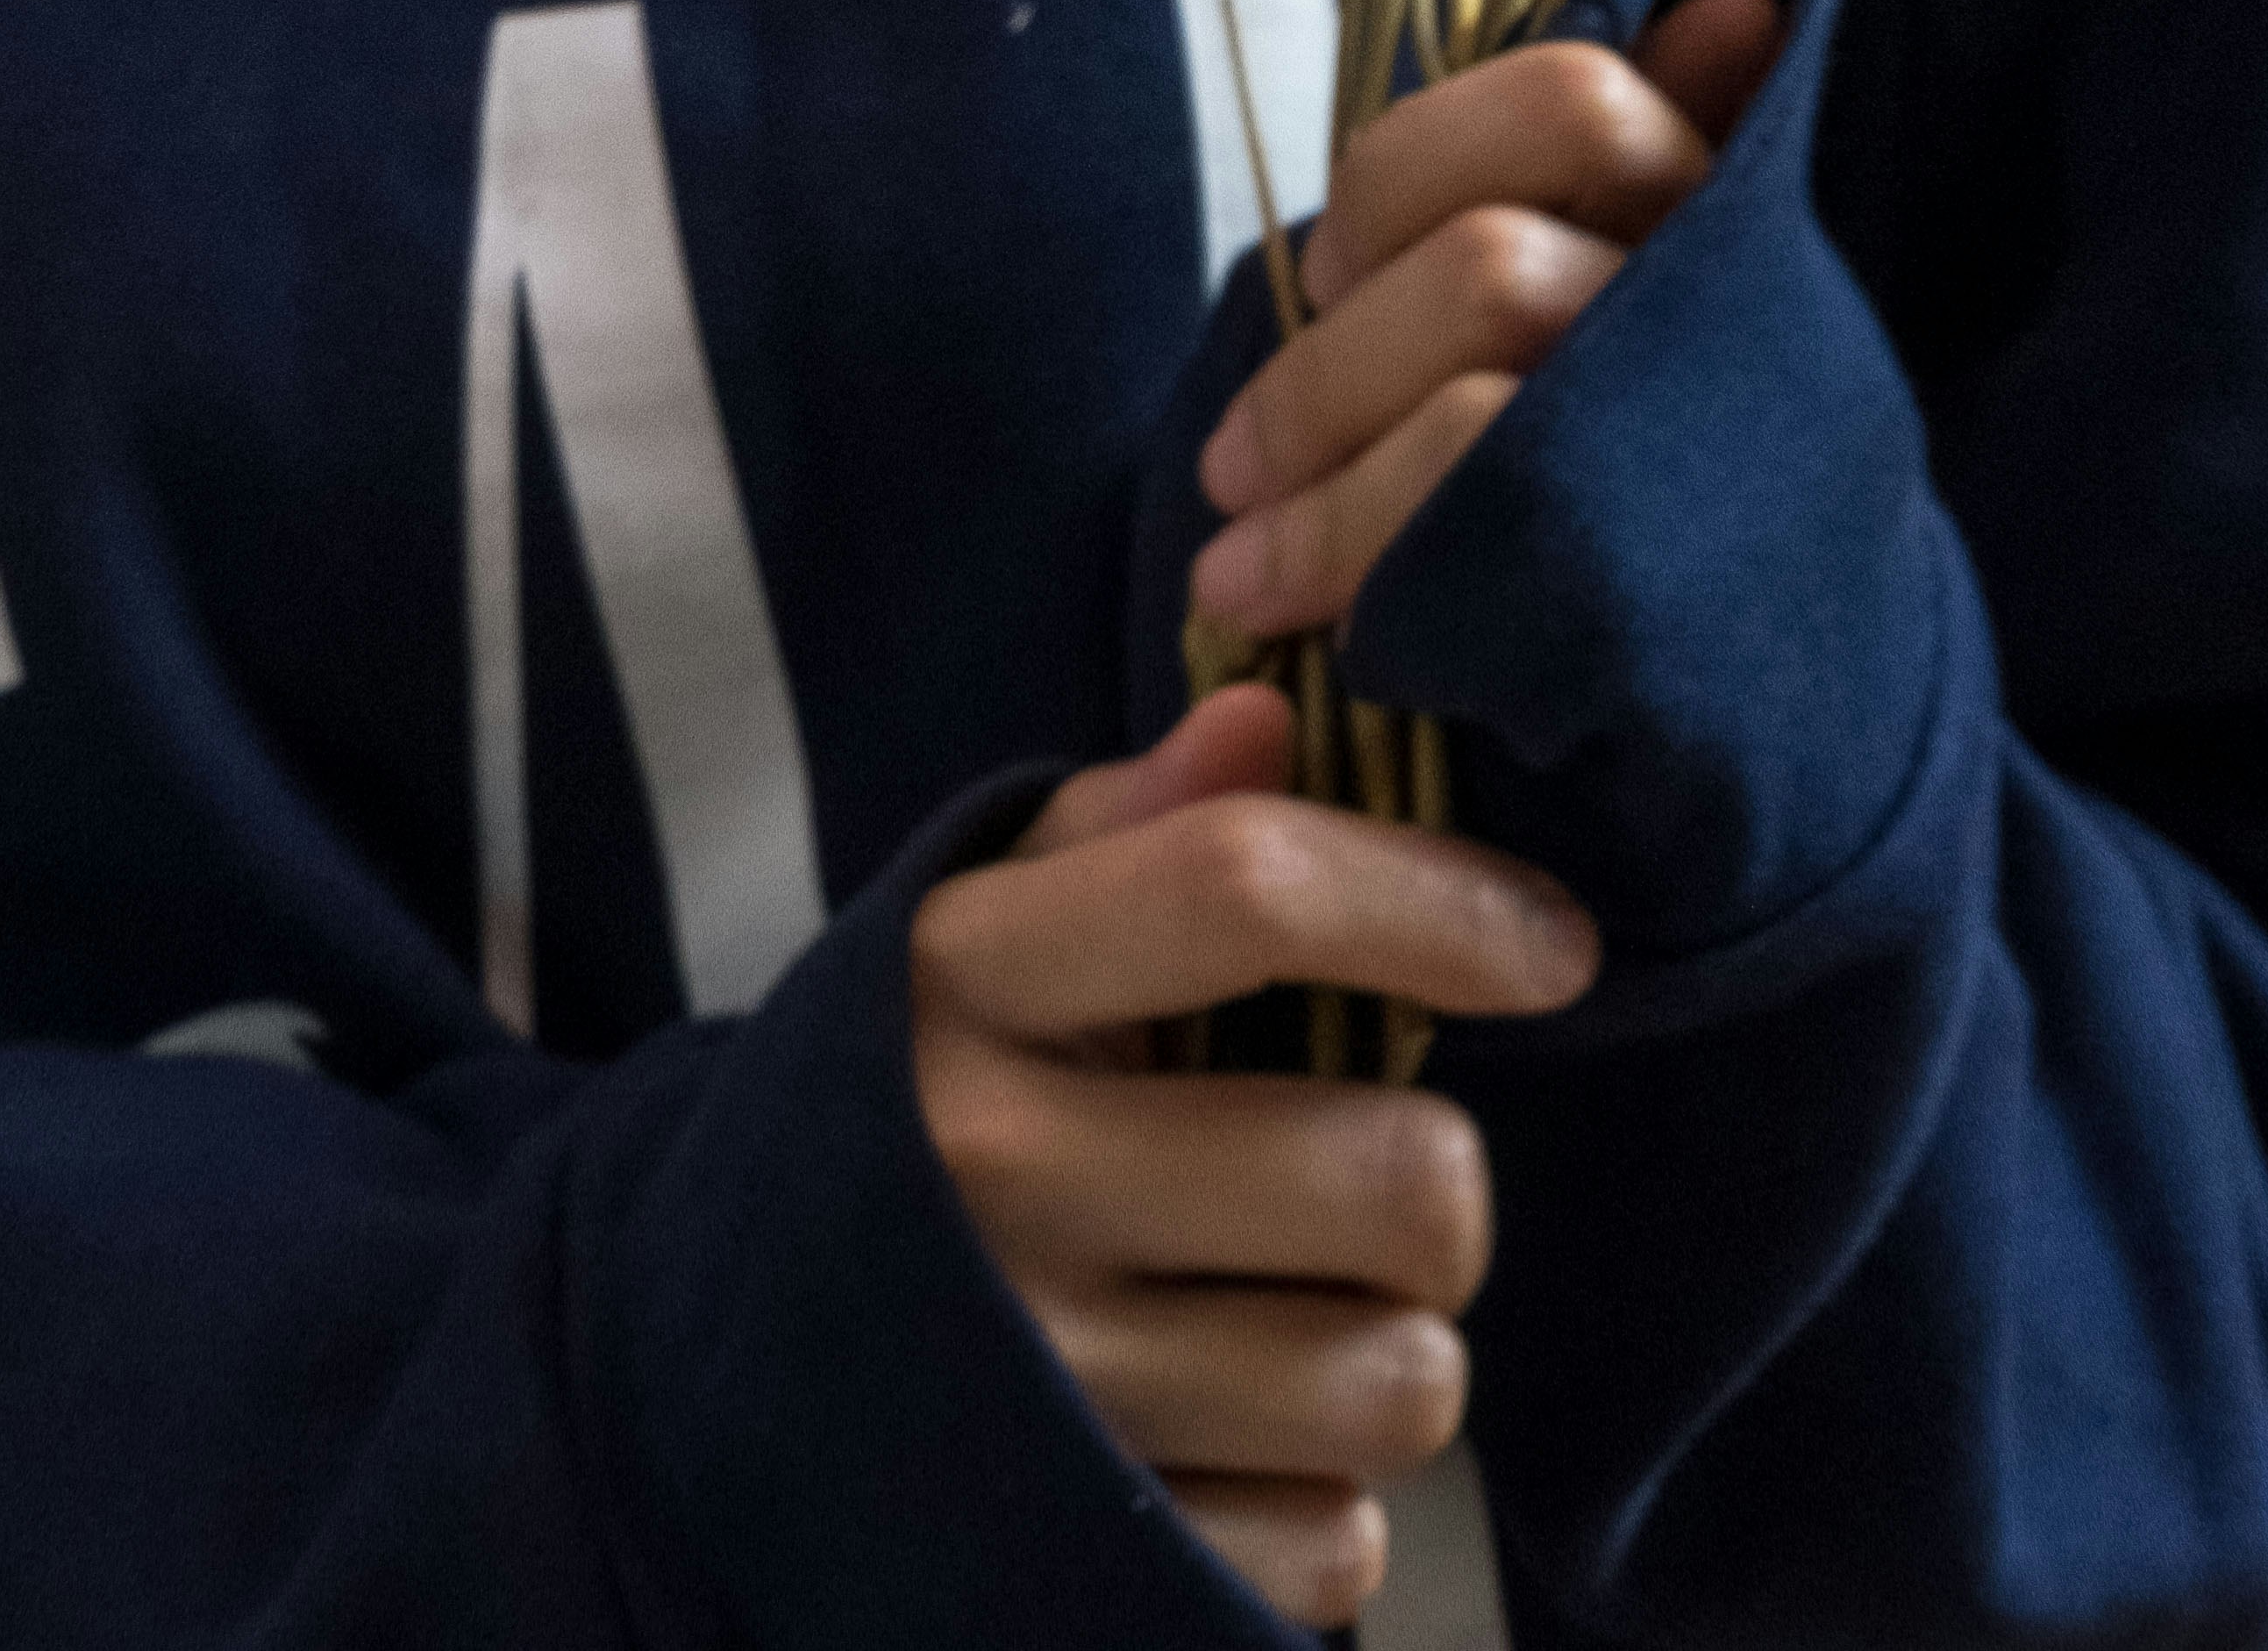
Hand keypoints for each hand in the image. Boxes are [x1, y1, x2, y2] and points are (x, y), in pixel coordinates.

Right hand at [909, 682, 1597, 1625]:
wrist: (717, 1355)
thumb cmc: (920, 1090)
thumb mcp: (986, 930)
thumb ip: (1135, 821)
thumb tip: (1272, 714)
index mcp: (969, 985)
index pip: (1246, 891)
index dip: (1441, 899)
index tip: (1549, 940)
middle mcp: (994, 1180)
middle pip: (1394, 1175)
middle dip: (1436, 1179)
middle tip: (1374, 1177)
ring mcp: (1043, 1384)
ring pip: (1400, 1376)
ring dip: (1394, 1343)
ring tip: (1303, 1306)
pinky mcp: (1096, 1553)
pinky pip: (1342, 1542)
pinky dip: (1324, 1493)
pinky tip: (1240, 1432)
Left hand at [1189, 0, 1786, 648]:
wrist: (1814, 746)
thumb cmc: (1688, 500)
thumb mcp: (1676, 313)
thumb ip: (1646, 166)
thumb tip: (1725, 0)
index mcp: (1727, 232)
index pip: (1577, 104)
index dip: (1411, 166)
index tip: (1335, 256)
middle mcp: (1733, 333)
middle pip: (1489, 269)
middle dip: (1324, 365)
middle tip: (1234, 455)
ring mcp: (1702, 473)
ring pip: (1472, 410)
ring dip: (1315, 482)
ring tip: (1233, 555)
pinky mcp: (1655, 615)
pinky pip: (1464, 556)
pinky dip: (1349, 573)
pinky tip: (1296, 615)